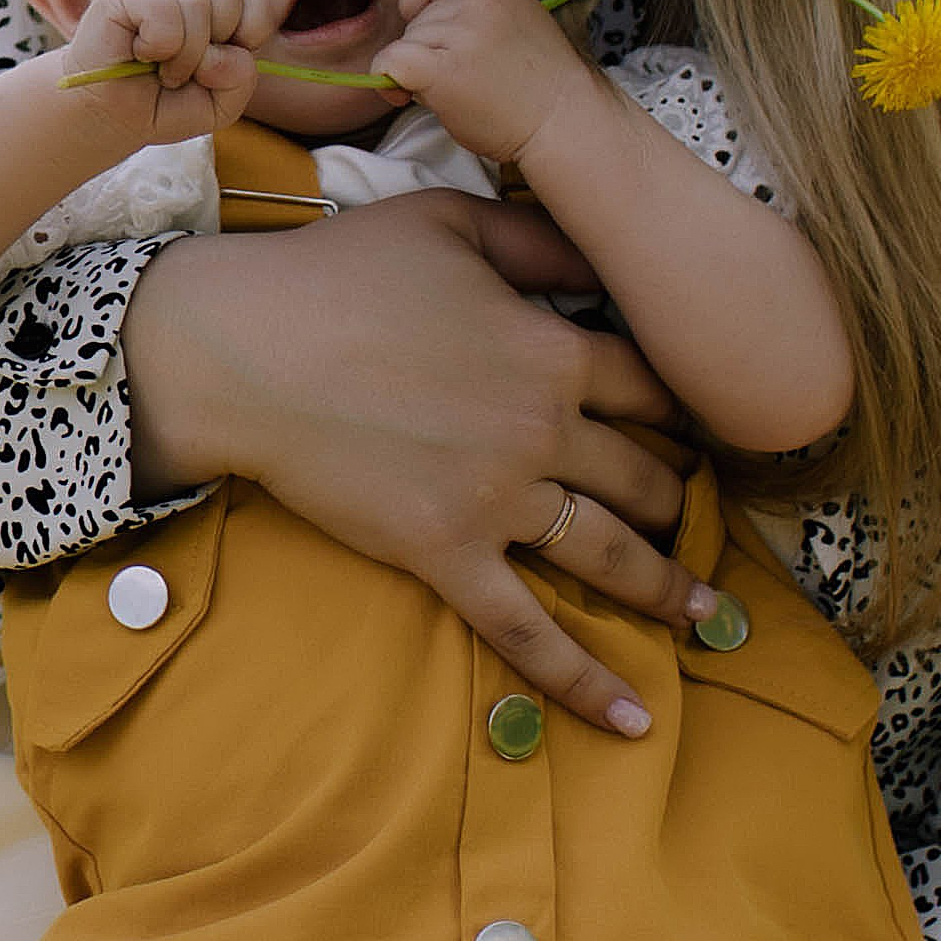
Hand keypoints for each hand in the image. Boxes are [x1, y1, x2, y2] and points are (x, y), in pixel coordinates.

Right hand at [64, 0, 275, 140]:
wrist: (108, 118)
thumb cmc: (160, 106)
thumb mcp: (216, 107)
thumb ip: (239, 82)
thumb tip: (221, 54)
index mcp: (218, 9)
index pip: (257, 5)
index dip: (246, 40)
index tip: (214, 69)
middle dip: (214, 44)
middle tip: (184, 71)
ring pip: (197, 0)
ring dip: (184, 53)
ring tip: (162, 69)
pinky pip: (163, 8)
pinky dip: (158, 44)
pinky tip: (140, 53)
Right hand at [119, 188, 712, 732]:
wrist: (240, 354)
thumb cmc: (335, 276)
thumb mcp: (450, 222)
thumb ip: (541, 237)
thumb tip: (606, 252)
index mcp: (554, 349)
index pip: (654, 389)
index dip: (682, 411)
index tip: (695, 431)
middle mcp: (542, 430)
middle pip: (647, 474)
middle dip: (680, 499)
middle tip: (695, 517)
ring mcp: (496, 500)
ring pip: (610, 553)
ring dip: (667, 584)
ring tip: (700, 609)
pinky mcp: (444, 555)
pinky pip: (527, 631)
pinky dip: (584, 680)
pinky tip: (633, 719)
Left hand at [369, 0, 596, 170]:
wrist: (563, 121)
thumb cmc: (539, 90)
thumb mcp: (514, 29)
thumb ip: (474, 20)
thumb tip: (420, 36)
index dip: (417, 2)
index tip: (423, 31)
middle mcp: (478, 3)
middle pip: (418, 18)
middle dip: (423, 50)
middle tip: (452, 80)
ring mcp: (463, 33)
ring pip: (406, 43)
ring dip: (414, 71)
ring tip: (450, 93)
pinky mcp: (446, 68)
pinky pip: (392, 62)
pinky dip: (387, 78)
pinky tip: (401, 95)